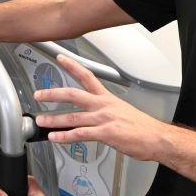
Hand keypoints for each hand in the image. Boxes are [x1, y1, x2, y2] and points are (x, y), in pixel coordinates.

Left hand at [34, 55, 168, 161]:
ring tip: (41, 121)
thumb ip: (105, 111)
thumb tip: (91, 116)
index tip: (60, 58)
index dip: (72, 66)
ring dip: (53, 119)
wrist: (157, 138)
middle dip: (52, 93)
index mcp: (107, 98)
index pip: (87, 76)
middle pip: (73, 94)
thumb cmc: (142, 127)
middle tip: (39, 94)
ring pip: (72, 116)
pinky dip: (64, 136)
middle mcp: (103, 106)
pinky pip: (80, 134)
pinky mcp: (105, 133)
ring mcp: (104, 119)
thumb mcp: (122, 111)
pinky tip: (55, 138)